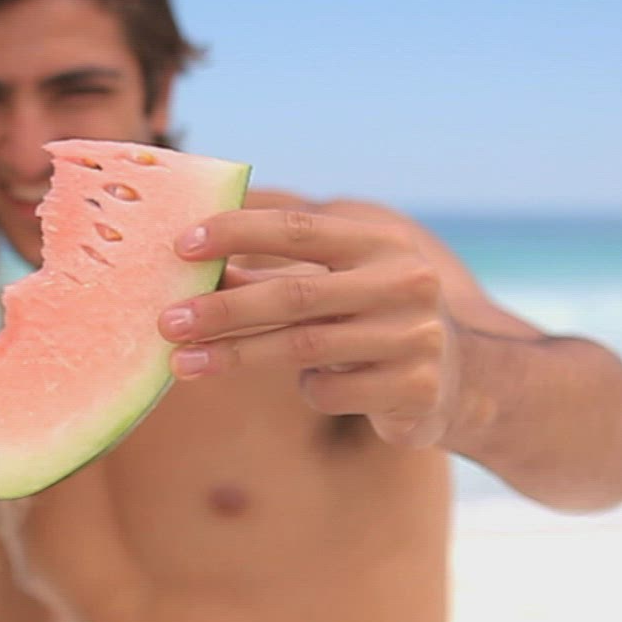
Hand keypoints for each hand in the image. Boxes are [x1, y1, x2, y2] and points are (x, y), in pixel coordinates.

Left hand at [158, 207, 461, 448]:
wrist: (455, 380)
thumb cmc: (368, 321)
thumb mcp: (331, 286)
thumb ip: (270, 273)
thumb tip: (190, 264)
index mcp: (380, 243)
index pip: (298, 229)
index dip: (237, 232)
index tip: (180, 246)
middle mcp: (405, 282)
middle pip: (293, 295)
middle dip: (221, 309)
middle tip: (166, 321)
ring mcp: (416, 336)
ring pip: (303, 348)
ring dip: (233, 356)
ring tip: (181, 364)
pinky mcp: (416, 388)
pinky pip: (330, 392)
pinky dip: (307, 389)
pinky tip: (313, 385)